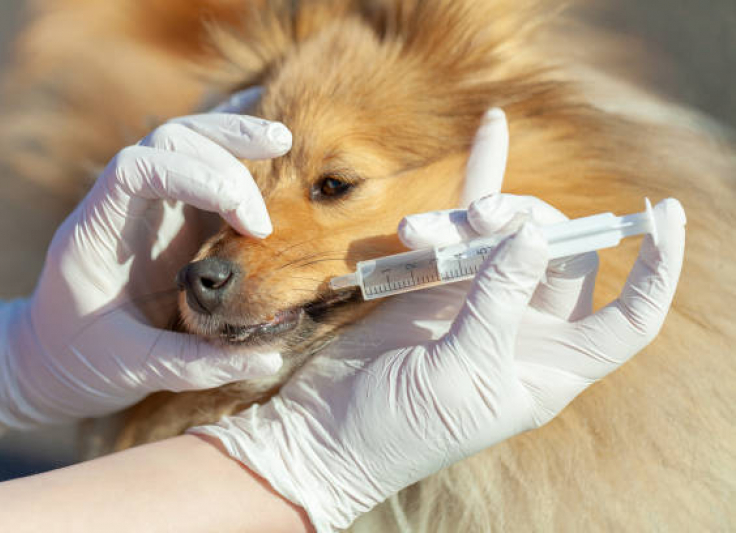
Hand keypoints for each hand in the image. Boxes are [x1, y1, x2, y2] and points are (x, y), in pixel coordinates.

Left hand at [0, 101, 292, 434]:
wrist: (53, 358)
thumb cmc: (79, 360)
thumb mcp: (132, 369)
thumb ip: (196, 363)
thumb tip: (268, 363)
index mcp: (96, 232)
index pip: (136, 169)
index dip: (195, 176)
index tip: (246, 227)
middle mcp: (123, 206)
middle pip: (168, 142)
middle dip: (224, 156)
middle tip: (267, 217)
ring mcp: (151, 208)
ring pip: (188, 144)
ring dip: (233, 140)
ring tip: (281, 141)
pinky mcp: (176, 221)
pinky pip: (204, 173)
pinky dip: (235, 159)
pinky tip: (268, 157)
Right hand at [190, 109, 685, 530]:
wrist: (329, 429)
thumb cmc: (405, 425)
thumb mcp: (464, 373)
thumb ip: (499, 303)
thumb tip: (535, 235)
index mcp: (550, 365)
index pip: (628, 316)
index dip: (655, 269)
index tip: (662, 214)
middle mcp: (523, 328)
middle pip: (560, 255)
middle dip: (531, 225)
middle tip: (482, 220)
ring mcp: (478, 299)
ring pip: (502, 236)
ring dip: (467, 221)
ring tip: (418, 235)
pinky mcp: (434, 280)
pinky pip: (462, 222)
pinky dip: (478, 179)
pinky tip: (493, 127)